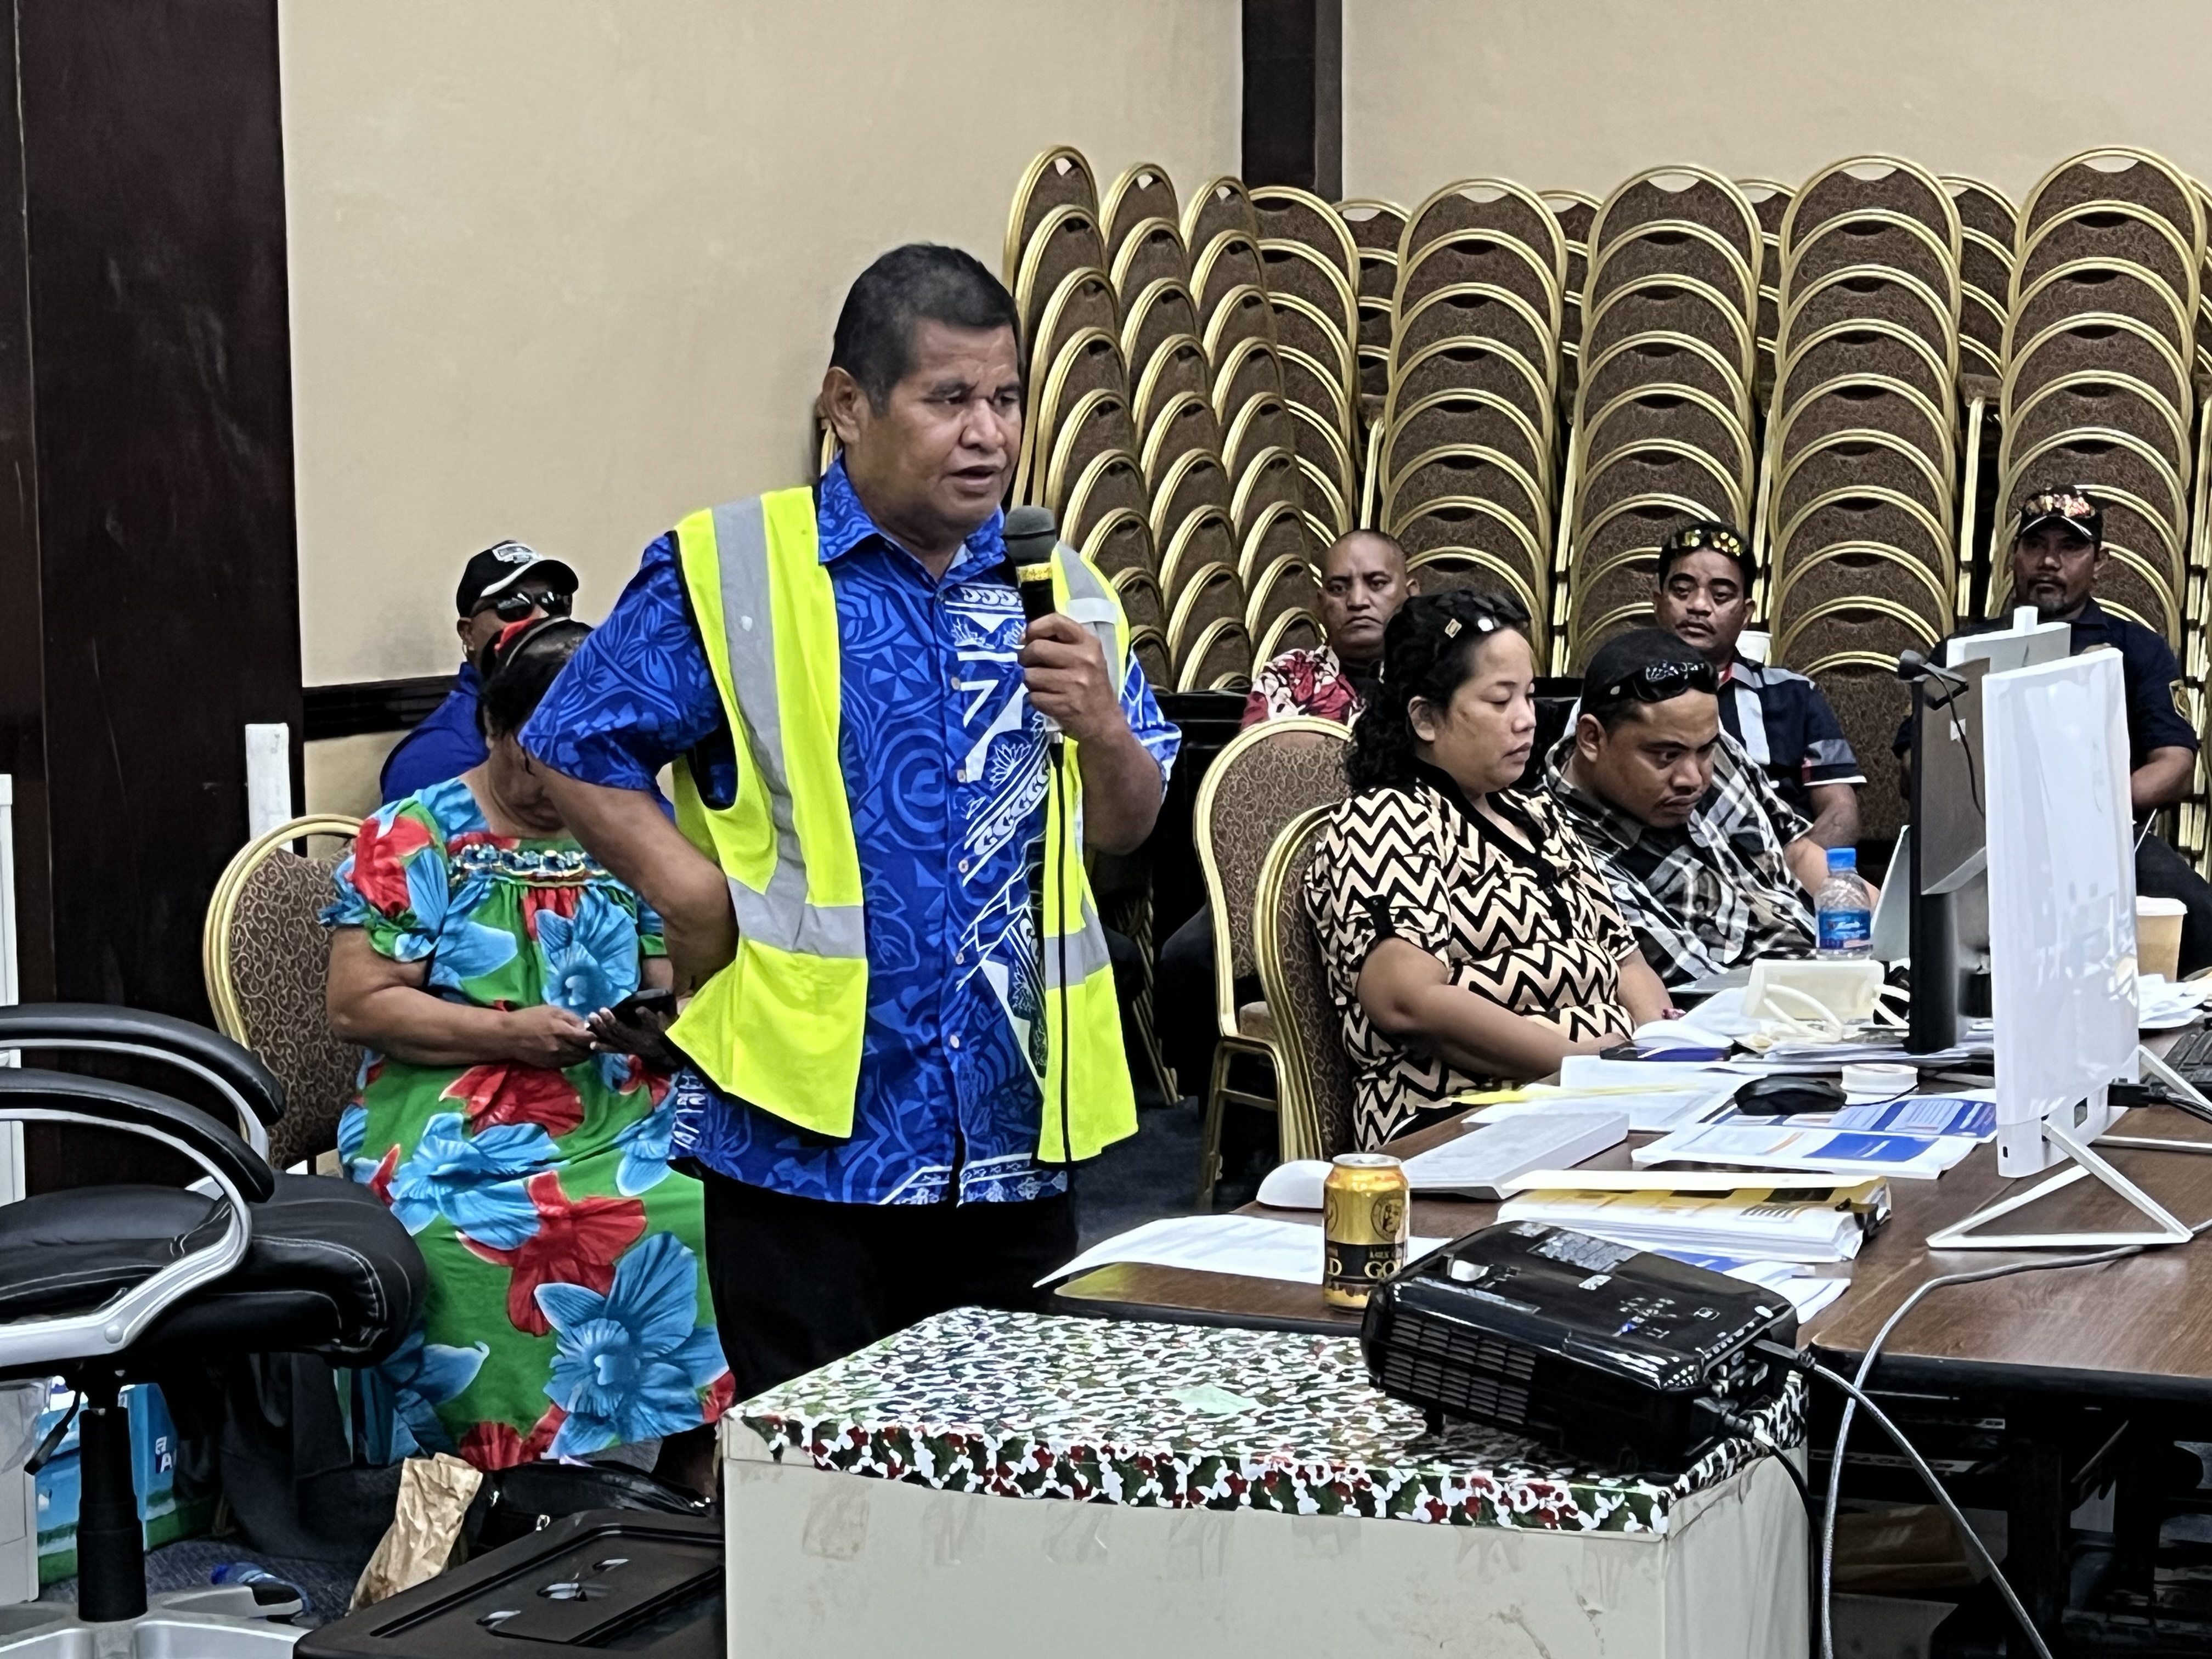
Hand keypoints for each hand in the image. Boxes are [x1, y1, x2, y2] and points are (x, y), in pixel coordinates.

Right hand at [505, 1003, 594, 1067]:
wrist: (508, 1036)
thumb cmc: (530, 1018)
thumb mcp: (552, 1010)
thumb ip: (572, 1018)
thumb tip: (586, 1026)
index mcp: (561, 1031)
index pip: (588, 1039)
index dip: (595, 1036)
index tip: (597, 1032)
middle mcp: (560, 1048)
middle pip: (585, 1051)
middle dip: (592, 1046)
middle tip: (592, 1040)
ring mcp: (555, 1059)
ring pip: (578, 1060)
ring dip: (584, 1053)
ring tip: (584, 1046)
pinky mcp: (550, 1065)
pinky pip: (569, 1064)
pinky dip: (574, 1058)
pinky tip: (572, 1051)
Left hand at [587, 1003, 684, 1070]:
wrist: (665, 1052)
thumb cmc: (662, 1035)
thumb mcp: (659, 1024)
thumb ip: (649, 1017)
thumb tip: (638, 1009)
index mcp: (635, 1036)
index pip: (619, 1028)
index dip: (610, 1019)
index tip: (603, 1009)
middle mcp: (628, 1044)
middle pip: (611, 1034)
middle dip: (600, 1024)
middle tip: (592, 1014)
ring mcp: (625, 1048)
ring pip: (609, 1041)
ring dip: (598, 1033)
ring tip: (588, 1024)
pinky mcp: (625, 1051)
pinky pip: (612, 1049)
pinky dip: (602, 1047)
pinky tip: (592, 1044)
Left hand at [1020, 613, 1124, 745]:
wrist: (1104, 721)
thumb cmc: (1090, 684)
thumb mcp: (1086, 656)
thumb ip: (1061, 642)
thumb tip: (1024, 638)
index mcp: (1089, 643)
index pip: (1056, 621)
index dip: (1034, 627)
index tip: (1027, 638)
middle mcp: (1084, 660)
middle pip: (1036, 648)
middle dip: (1025, 657)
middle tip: (1030, 665)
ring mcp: (1075, 683)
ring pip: (1030, 675)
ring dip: (1030, 681)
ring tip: (1043, 685)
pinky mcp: (1065, 704)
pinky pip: (1033, 696)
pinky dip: (1035, 699)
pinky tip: (1048, 699)